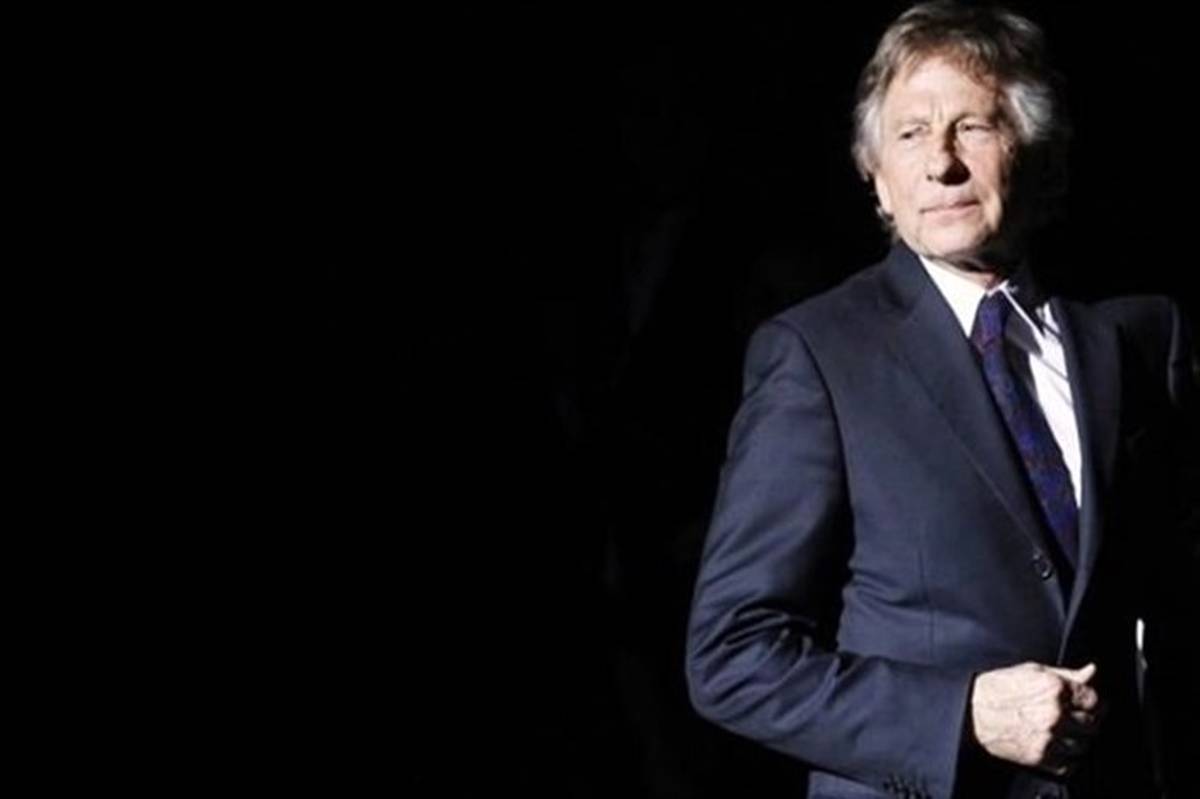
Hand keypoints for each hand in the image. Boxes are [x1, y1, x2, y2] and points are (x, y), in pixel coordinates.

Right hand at [969, 662, 1103, 775]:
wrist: (970, 710)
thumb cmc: (997, 688)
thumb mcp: (1032, 671)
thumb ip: (1066, 673)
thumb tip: (1091, 671)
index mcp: (1055, 688)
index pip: (1095, 700)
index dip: (1094, 703)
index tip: (1088, 704)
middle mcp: (1055, 713)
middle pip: (1093, 724)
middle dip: (1086, 721)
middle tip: (1074, 719)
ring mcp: (1049, 737)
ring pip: (1084, 746)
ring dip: (1078, 741)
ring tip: (1063, 733)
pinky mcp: (1040, 756)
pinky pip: (1070, 764)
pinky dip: (1067, 758)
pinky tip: (1056, 747)